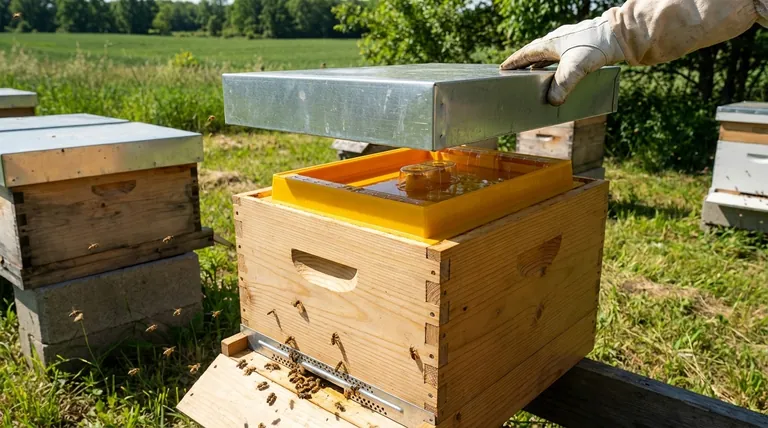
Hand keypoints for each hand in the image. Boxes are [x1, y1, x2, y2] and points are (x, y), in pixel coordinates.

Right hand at [500, 16, 624, 105]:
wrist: (618, 35)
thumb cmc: (594, 47)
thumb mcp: (574, 70)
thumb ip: (561, 87)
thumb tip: (552, 101)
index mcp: (549, 43)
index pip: (525, 54)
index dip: (513, 62)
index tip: (502, 68)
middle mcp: (557, 40)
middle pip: (535, 52)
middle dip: (525, 63)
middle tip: (515, 72)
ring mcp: (569, 41)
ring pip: (549, 54)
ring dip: (541, 64)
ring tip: (534, 75)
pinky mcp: (582, 45)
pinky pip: (562, 56)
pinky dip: (556, 65)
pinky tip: (560, 72)